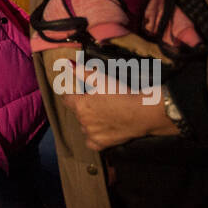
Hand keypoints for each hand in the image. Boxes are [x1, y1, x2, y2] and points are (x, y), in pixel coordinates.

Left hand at [55, 60, 173, 149]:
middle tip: (99, 102)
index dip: (73, 95)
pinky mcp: (100, 144)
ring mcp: (91, 134)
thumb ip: (82, 72)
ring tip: (104, 114)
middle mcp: (83, 121)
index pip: (67, 99)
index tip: (81, 93)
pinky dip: (95, 136)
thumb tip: (66, 63)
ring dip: (89, 122)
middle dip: (84, 108)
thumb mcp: (101, 79)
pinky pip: (91, 141)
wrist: (141, 113)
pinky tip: (103, 129)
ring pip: (84, 127)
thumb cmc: (121, 94)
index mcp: (80, 105)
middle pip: (77, 113)